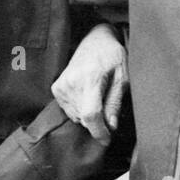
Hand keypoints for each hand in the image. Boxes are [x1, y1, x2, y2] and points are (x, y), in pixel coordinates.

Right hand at [51, 23, 126, 145]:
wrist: (95, 40)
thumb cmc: (113, 56)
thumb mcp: (123, 77)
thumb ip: (115, 103)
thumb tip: (111, 126)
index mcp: (90, 78)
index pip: (91, 114)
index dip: (99, 131)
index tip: (107, 139)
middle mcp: (71, 83)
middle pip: (84, 119)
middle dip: (99, 122)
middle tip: (109, 107)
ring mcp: (62, 86)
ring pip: (77, 117)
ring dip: (89, 115)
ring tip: (98, 96)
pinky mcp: (57, 88)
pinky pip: (69, 111)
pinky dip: (80, 109)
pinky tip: (87, 95)